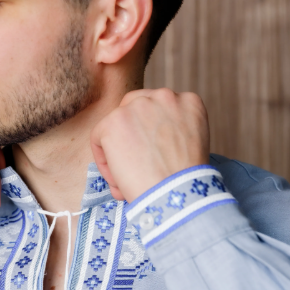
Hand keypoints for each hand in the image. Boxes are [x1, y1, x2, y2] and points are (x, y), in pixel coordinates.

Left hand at [91, 88, 209, 202]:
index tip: (150, 156)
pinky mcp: (114, 121)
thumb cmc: (186, 181)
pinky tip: (118, 179)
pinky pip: (98, 137)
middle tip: (133, 163)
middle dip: (131, 134)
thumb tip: (144, 144)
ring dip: (118, 148)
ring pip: (116, 123)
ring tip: (126, 177)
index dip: (150, 134)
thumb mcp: (191, 145)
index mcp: (188, 102)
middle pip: (135, 107)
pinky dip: (104, 160)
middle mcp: (165, 96)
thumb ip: (172, 132)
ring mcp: (138, 106)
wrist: (177, 193)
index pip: (160, 108)